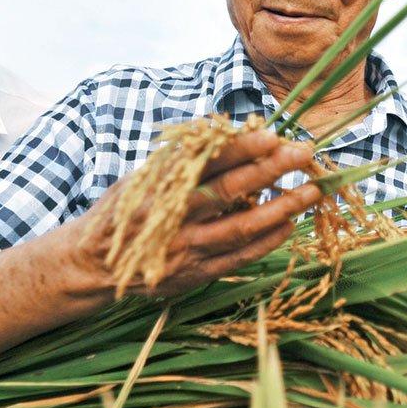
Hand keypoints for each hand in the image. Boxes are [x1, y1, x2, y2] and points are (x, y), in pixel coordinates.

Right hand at [71, 129, 320, 297]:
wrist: (95, 265)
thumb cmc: (125, 211)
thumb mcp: (142, 177)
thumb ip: (181, 160)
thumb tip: (224, 133)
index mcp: (161, 186)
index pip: (207, 161)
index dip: (241, 147)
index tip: (272, 134)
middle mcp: (175, 217)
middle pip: (230, 191)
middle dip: (270, 170)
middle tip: (303, 153)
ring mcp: (187, 249)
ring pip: (242, 227)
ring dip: (281, 208)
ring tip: (311, 191)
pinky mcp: (195, 274)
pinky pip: (239, 258)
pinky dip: (267, 241)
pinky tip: (289, 225)